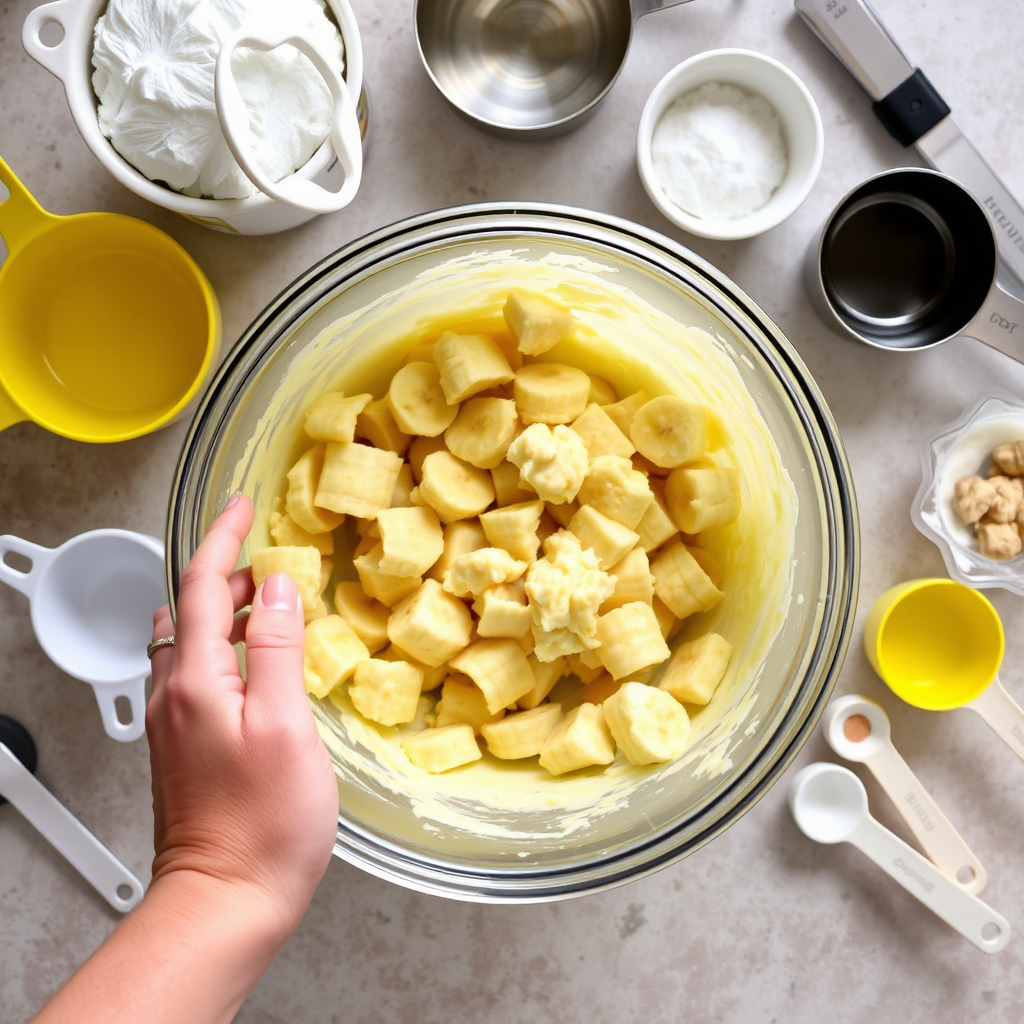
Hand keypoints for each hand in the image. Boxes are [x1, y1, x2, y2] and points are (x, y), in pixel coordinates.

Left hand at [146, 495, 337, 936]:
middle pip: (190, 608)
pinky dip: (224, 645)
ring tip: (269, 601)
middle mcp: (174, 694)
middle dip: (226, 570)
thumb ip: (281, 648)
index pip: (203, 584)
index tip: (241, 505)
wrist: (226, 900)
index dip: (224, 538)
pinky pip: (196, 672)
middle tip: (269, 556)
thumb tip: (281, 588)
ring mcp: (176, 722)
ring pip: (191, 640)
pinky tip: (258, 661)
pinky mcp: (187, 746)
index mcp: (195, 679)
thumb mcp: (286, 725)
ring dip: (224, 608)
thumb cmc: (262, 823)